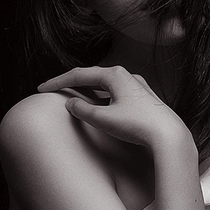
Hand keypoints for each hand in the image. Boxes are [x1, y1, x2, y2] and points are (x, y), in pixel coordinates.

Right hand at [37, 66, 190, 150]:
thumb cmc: (137, 125)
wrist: (168, 134)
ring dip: (88, 88)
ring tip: (73, 94)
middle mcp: (126, 75)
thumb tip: (71, 104)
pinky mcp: (143, 98)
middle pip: (92, 75)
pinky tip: (100, 103)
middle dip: (71, 82)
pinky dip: (102, 95)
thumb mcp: (104, 119)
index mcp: (114, 75)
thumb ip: (83, 110)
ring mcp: (136, 86)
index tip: (41, 89)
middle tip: (53, 89)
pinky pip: (115, 91)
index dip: (58, 82)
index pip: (78, 75)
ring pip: (105, 83)